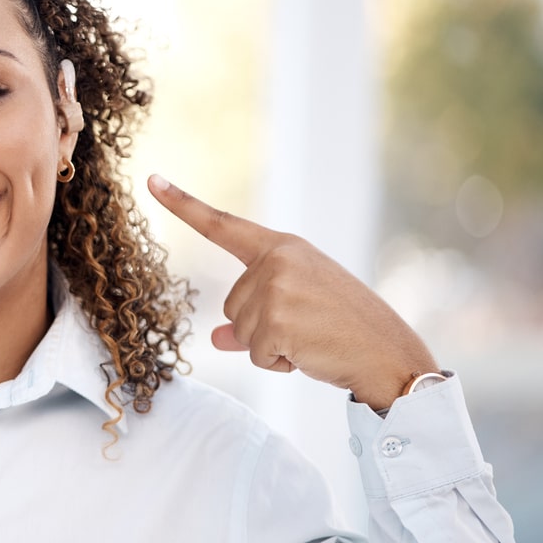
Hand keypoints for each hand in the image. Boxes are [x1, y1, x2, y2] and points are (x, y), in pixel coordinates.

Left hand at [147, 175, 436, 409]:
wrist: (390, 353)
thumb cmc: (345, 329)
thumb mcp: (298, 310)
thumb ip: (252, 319)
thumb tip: (216, 339)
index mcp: (283, 247)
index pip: (223, 225)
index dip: (183, 204)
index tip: (151, 179)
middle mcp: (277, 260)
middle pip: (231, 306)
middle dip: (261, 328)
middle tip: (307, 327)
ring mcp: (276, 289)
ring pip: (240, 333)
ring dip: (271, 347)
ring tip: (312, 339)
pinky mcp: (278, 321)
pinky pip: (255, 355)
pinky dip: (278, 364)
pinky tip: (310, 354)